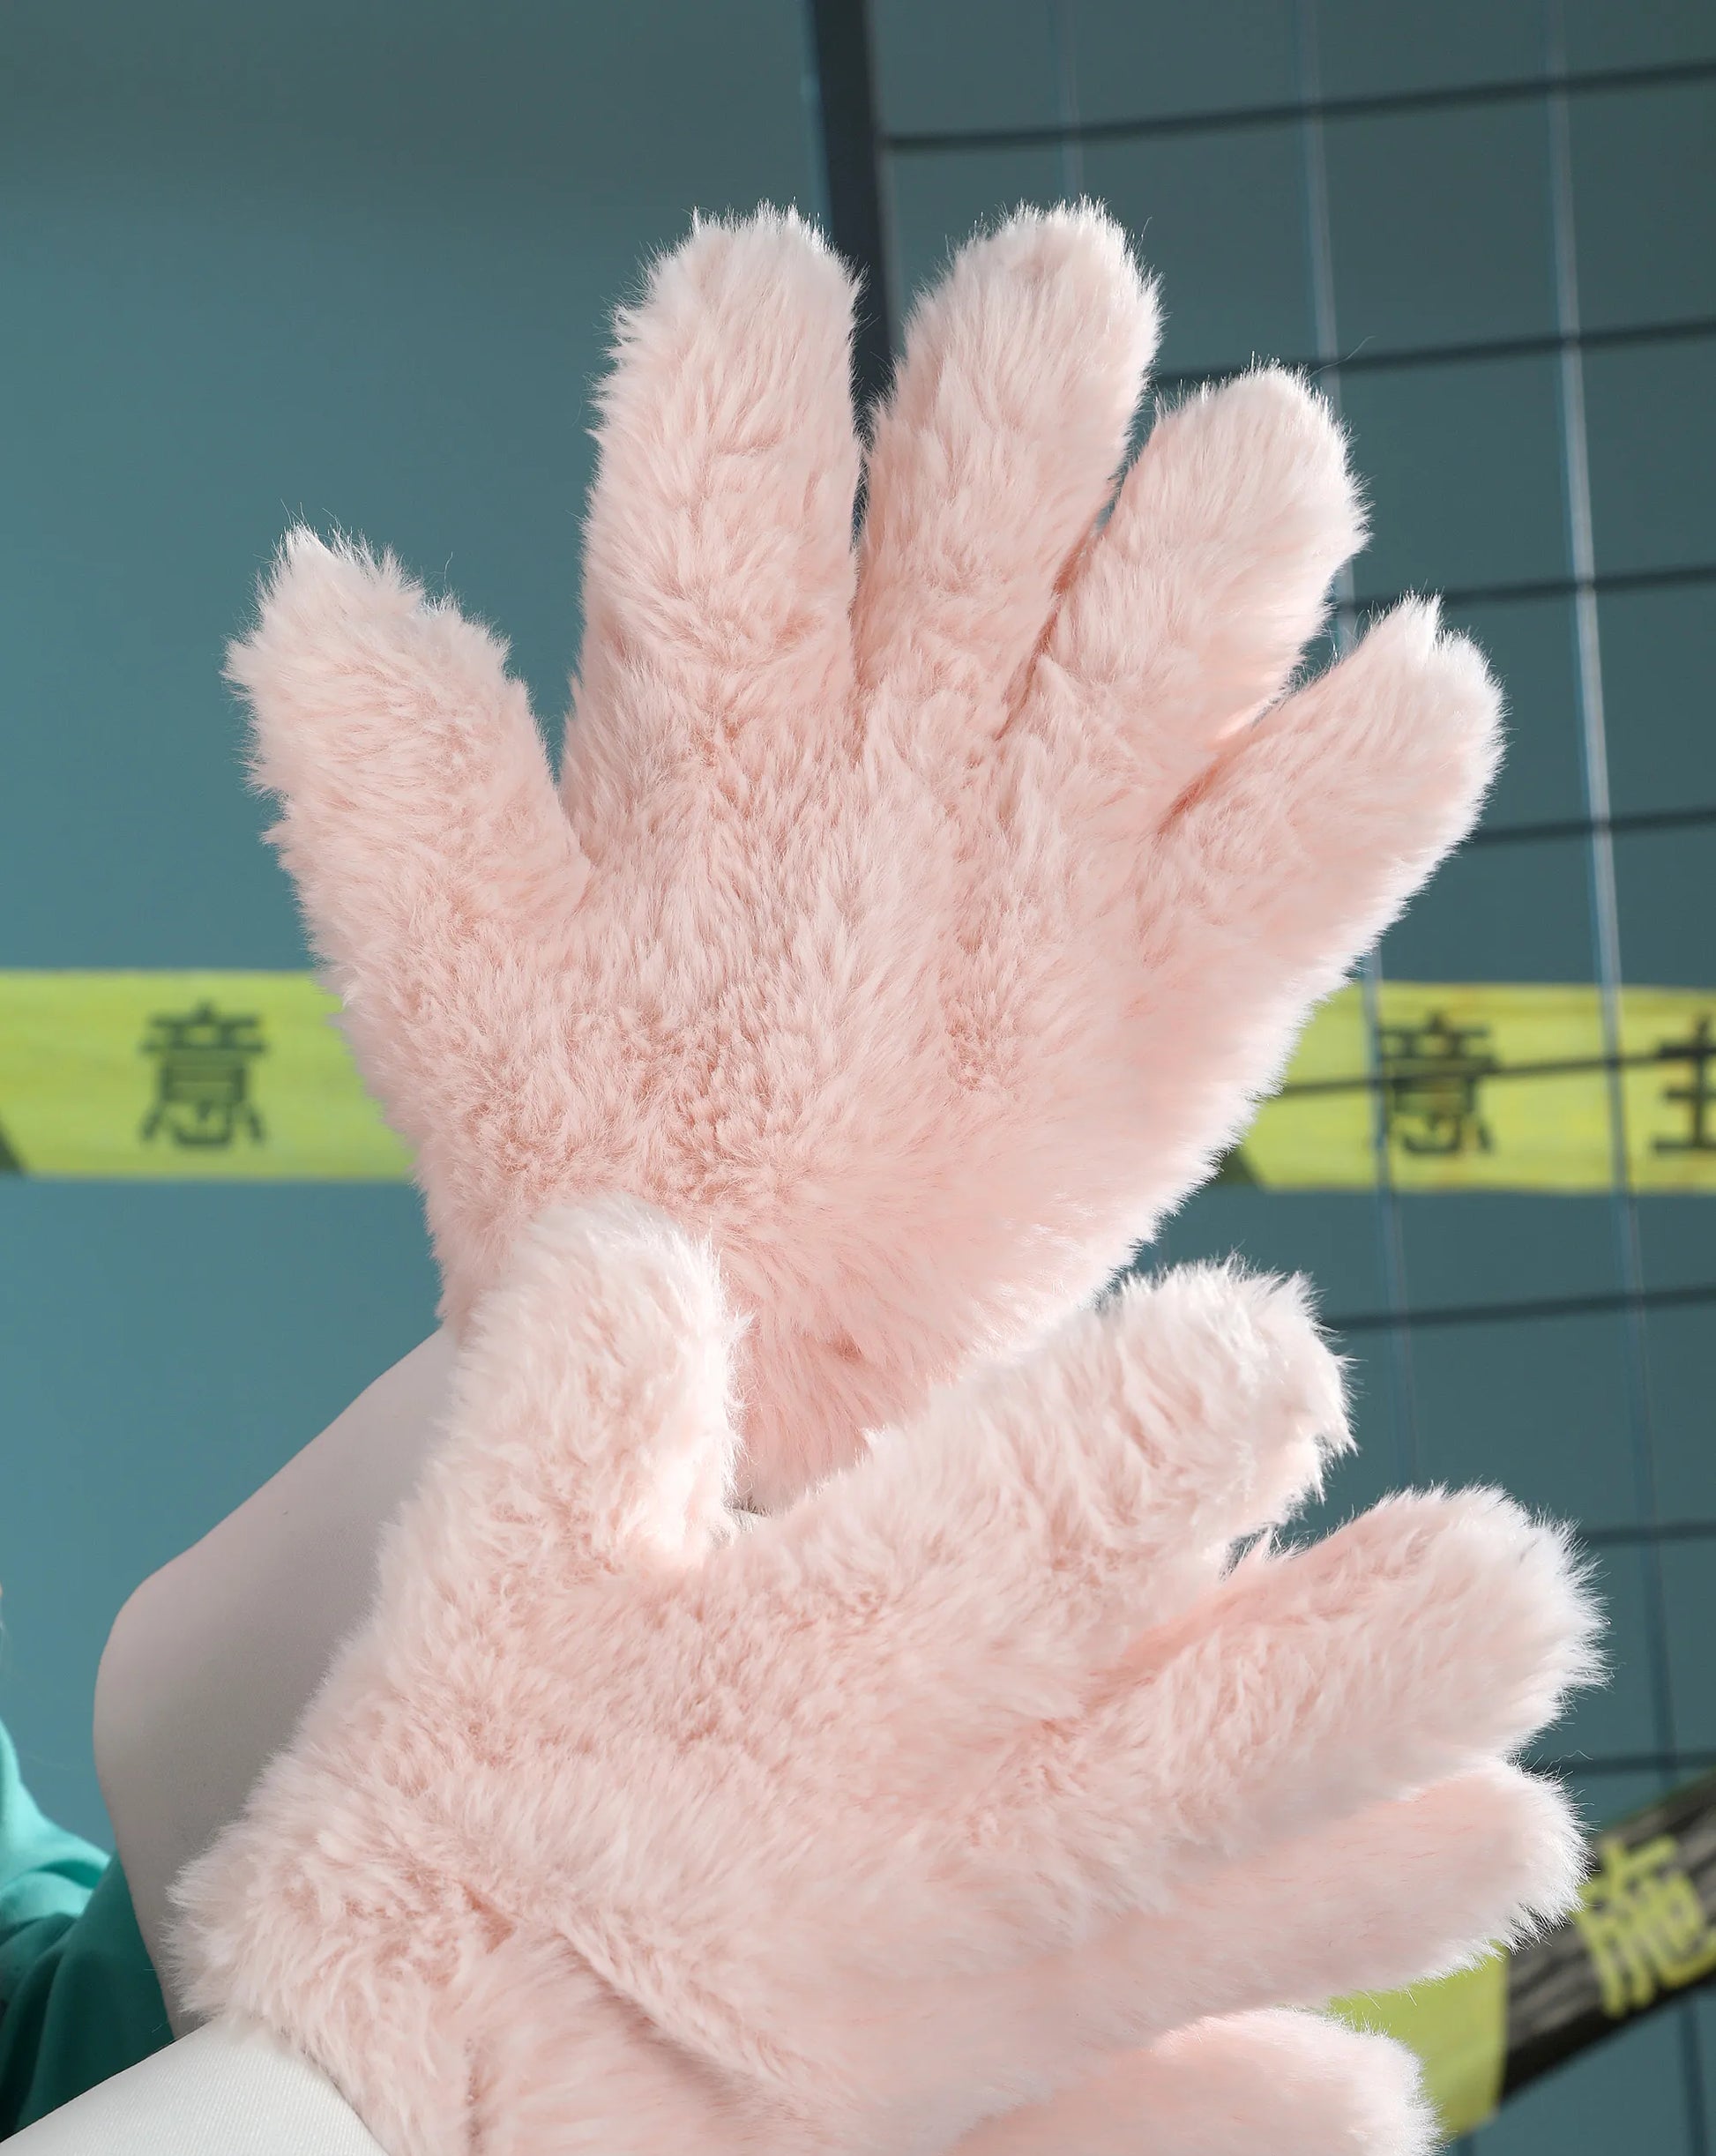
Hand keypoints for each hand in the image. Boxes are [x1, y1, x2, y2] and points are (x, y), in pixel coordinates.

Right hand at [175, 1208, 1589, 2155]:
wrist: (365, 2144)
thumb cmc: (430, 1828)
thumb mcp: (460, 1572)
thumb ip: (572, 1392)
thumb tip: (644, 1242)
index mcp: (806, 1685)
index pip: (1017, 1530)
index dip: (1163, 1429)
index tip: (1273, 1347)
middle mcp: (921, 1858)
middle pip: (1184, 1761)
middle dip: (1363, 1673)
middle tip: (1521, 1584)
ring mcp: (954, 2031)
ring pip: (1200, 1950)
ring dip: (1366, 1892)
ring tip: (1517, 1833)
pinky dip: (1255, 2153)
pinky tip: (1368, 2117)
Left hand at [228, 205, 1500, 1505]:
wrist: (759, 1371)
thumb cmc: (606, 1162)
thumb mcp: (462, 1004)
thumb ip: (399, 804)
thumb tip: (321, 593)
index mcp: (724, 684)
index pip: (738, 425)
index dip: (752, 345)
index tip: (762, 335)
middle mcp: (919, 700)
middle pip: (1007, 417)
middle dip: (1028, 377)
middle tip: (1014, 464)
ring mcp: (1086, 811)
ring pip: (1213, 543)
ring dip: (1223, 524)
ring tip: (1174, 628)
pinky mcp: (1221, 951)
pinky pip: (1357, 792)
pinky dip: (1387, 741)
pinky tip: (1356, 739)